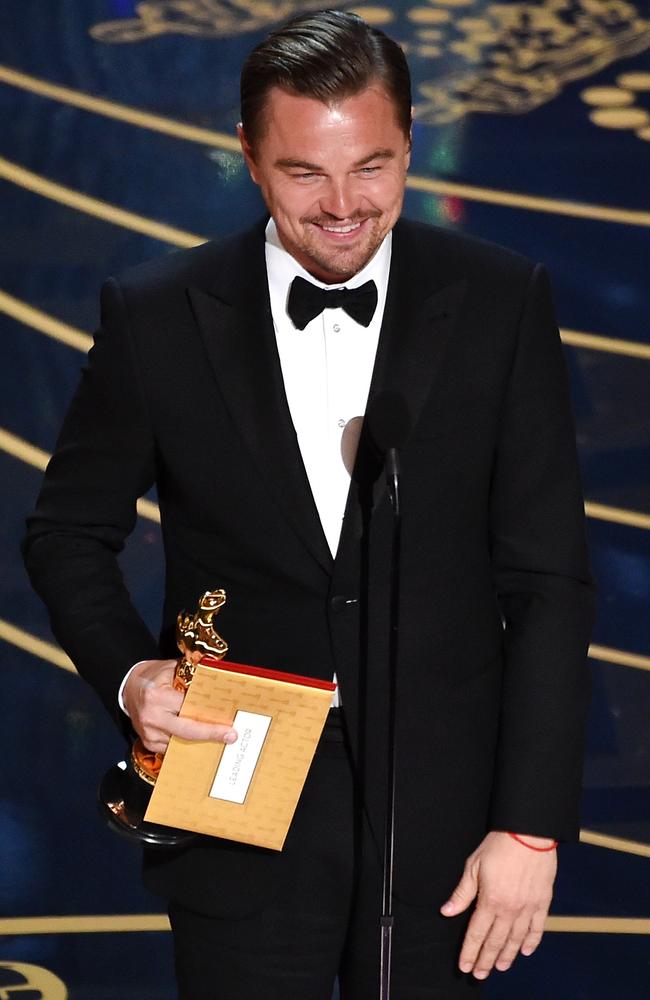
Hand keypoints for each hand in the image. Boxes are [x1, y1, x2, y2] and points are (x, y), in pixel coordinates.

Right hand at [123, 658, 237, 753]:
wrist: (128, 688)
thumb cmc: (153, 676)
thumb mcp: (171, 668)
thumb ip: (192, 675)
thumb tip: (218, 682)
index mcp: (156, 696)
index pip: (188, 707)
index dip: (208, 715)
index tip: (227, 721)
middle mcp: (152, 717)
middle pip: (186, 731)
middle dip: (210, 734)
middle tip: (231, 736)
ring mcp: (149, 733)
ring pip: (181, 742)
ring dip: (202, 742)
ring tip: (222, 740)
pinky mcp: (149, 743)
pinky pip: (173, 747)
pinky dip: (189, 745)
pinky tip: (203, 743)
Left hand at [440, 830, 556, 979]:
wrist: (529, 834)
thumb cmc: (499, 846)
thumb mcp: (473, 866)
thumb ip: (462, 893)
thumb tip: (447, 911)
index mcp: (490, 901)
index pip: (477, 933)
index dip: (470, 952)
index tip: (465, 966)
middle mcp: (509, 909)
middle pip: (495, 942)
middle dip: (486, 960)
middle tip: (480, 974)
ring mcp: (528, 908)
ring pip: (516, 940)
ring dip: (508, 956)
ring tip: (500, 967)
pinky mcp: (542, 902)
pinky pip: (537, 928)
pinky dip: (532, 942)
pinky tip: (526, 951)